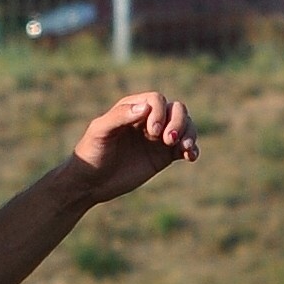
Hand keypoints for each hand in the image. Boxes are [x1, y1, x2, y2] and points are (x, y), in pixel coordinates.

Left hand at [66, 90, 197, 204]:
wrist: (91, 182)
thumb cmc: (91, 153)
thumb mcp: (100, 132)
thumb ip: (119, 116)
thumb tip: (145, 107)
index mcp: (132, 108)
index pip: (157, 100)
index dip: (160, 113)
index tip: (153, 132)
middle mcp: (148, 119)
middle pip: (176, 109)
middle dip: (178, 122)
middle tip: (168, 140)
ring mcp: (158, 137)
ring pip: (185, 126)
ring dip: (189, 134)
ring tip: (185, 148)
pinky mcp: (164, 156)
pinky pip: (185, 147)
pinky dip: (192, 149)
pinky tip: (190, 157)